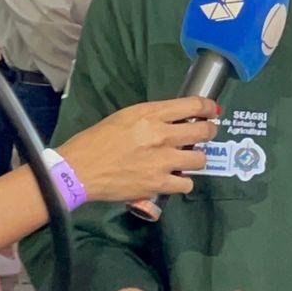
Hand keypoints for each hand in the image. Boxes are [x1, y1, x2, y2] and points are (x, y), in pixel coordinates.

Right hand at [57, 96, 220, 201]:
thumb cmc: (97, 140)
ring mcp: (162, 161)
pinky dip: (183, 181)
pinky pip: (187, 183)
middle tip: (207, 133)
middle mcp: (161, 136)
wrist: (79, 170)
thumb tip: (174, 118)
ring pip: (200, 159)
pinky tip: (175, 178)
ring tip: (187, 159)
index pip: (192, 106)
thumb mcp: (125, 116)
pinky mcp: (159, 184)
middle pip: (203, 132)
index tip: (212, 110)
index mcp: (151, 115)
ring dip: (196, 158)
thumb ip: (152, 116)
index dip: (208, 107)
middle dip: (209, 131)